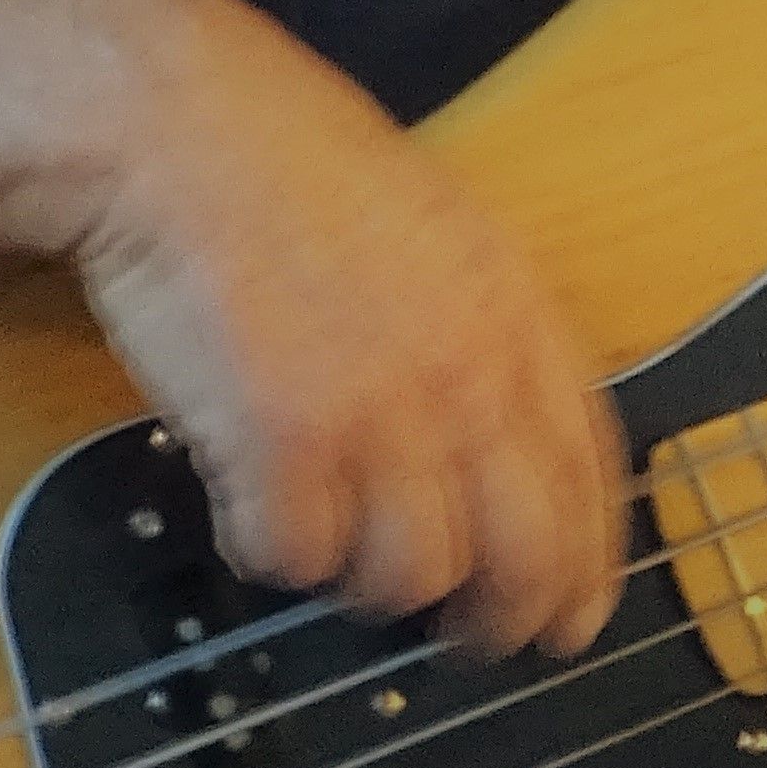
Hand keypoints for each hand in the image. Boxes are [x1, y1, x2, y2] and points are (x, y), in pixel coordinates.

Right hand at [20, 0, 626, 655]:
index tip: (573, 618)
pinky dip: (271, 550)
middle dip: (496, 620)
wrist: (178, 129)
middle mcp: (467, 376)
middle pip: (519, 559)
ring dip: (366, 580)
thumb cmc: (298, 172)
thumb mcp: (442, 233)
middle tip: (465, 638)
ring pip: (407, 577)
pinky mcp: (279, 442)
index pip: (588, 479)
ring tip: (328, 534)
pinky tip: (249, 505)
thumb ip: (490, 333)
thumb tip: (511, 450)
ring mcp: (376, 414)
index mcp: (517, 317)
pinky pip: (294, 557)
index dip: (586, 567)